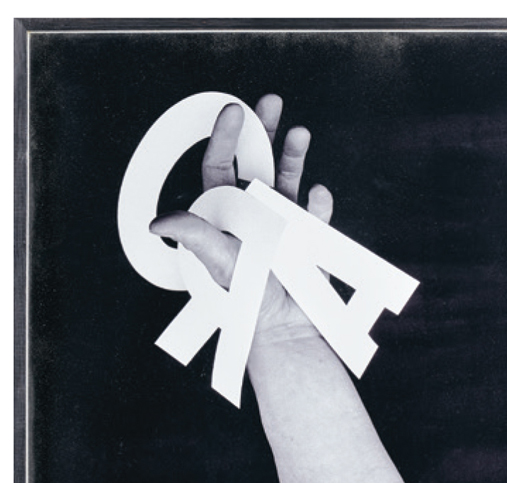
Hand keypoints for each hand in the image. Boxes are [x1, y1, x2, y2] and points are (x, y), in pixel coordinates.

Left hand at [149, 94, 333, 342]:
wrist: (282, 326)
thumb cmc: (244, 297)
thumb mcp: (216, 262)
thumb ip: (193, 237)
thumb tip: (157, 223)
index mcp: (224, 213)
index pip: (219, 167)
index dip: (225, 137)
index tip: (234, 111)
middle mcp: (251, 210)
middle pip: (255, 161)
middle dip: (263, 130)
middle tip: (270, 101)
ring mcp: (281, 220)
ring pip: (287, 178)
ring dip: (294, 155)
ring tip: (301, 133)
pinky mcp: (307, 234)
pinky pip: (314, 210)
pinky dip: (317, 202)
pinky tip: (316, 195)